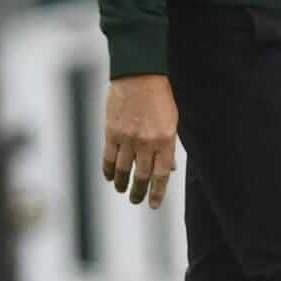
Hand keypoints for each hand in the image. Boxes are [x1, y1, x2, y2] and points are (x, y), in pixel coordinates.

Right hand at [102, 74, 178, 208]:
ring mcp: (127, 139)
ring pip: (123, 171)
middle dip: (139, 192)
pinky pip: (108, 159)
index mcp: (165, 139)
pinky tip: (109, 177)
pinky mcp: (111, 133)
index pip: (161, 174)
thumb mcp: (172, 121)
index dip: (157, 192)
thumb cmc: (159, 96)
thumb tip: (169, 168)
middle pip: (142, 176)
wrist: (139, 75)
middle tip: (137, 199)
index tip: (154, 204)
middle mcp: (146, 142)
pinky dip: (108, 171)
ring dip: (122, 184)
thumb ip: (169, 146)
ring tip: (122, 190)